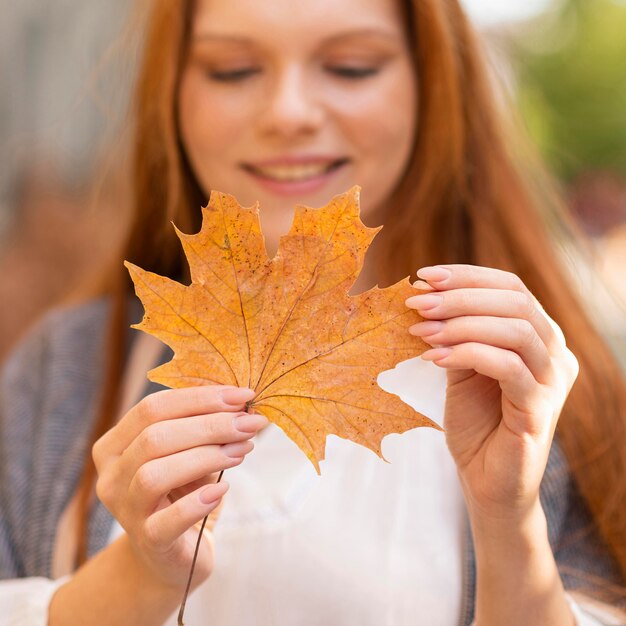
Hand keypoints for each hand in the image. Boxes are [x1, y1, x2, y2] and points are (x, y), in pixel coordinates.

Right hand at [92, 385, 266, 590]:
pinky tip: (222, 489)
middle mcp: (111, 476)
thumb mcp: (190, 453)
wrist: (173, 555)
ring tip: (242, 450)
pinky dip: (197, 502)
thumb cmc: (184, 492)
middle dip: (210, 424)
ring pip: (156, 473)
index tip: (243, 395)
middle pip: (155, 437)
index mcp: (115, 444)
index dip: (200, 398)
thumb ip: (205, 427)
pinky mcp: (148, 542)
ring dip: (207, 456)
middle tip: (250, 422)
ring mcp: (125, 510)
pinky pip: (168, 520)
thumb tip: (243, 402)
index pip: (152, 408)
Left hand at [406, 265, 578, 523]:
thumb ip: (454, 333)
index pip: (510, 286)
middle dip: (459, 296)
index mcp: (540, 336)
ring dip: (460, 323)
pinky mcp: (540, 408)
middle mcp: (555, 352)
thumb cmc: (475, 421)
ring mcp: (553, 380)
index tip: (424, 275)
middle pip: (515, 301)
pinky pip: (508, 367)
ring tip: (420, 330)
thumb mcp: (461, 366)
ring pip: (516, 328)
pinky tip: (435, 358)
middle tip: (417, 302)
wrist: (485, 480)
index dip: (467, 276)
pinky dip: (467, 354)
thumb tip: (424, 294)